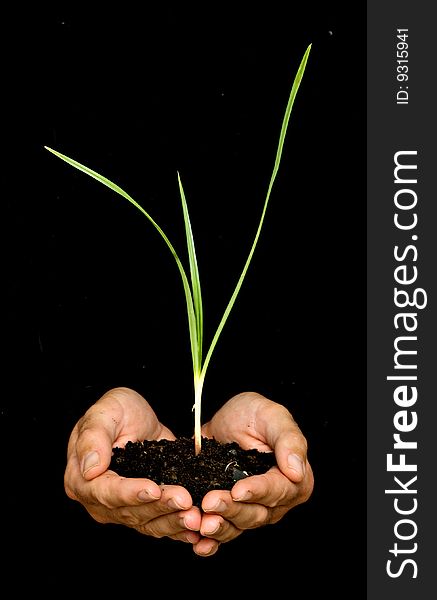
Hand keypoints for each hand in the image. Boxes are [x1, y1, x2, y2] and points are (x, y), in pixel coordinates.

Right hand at [64, 387, 202, 544]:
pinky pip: (161, 524)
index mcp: (82, 479)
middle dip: (160, 507)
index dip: (130, 493)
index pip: (105, 492)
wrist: (136, 415)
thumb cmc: (116, 410)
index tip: (153, 490)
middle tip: (186, 500)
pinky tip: (197, 528)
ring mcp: (123, 509)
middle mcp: (100, 501)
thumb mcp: (104, 412)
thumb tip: (90, 468)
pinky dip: (179, 528)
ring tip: (195, 516)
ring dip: (173, 521)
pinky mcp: (145, 510)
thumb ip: (93, 437)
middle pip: (130, 512)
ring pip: (148, 522)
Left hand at [194, 391, 313, 556]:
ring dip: (220, 527)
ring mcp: (252, 509)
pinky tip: (198, 543)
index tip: (239, 490)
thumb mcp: (272, 416)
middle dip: (232, 509)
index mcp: (294, 479)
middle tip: (210, 501)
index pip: (279, 490)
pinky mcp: (230, 513)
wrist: (226, 420)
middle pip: (257, 513)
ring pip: (238, 526)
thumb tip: (297, 472)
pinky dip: (211, 542)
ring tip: (202, 522)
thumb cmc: (254, 414)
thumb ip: (289, 440)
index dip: (259, 492)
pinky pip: (223, 532)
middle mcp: (276, 501)